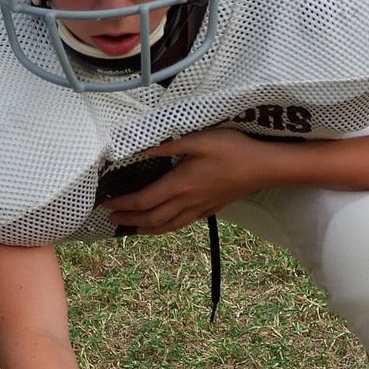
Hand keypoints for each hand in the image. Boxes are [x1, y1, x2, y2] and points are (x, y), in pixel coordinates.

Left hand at [104, 129, 272, 232]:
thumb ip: (169, 145)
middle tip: (111, 218)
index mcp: (180, 185)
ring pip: (166, 226)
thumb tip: (142, 148)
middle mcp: (186, 202)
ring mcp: (199, 209)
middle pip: (151, 219)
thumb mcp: (199, 139)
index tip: (105, 204)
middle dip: (128, 219)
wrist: (263, 167)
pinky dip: (165, 227)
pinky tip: (163, 223)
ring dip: (146, 229)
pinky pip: (181, 224)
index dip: (122, 204)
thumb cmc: (233, 149)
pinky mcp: (209, 210)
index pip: (143, 200)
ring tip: (132, 227)